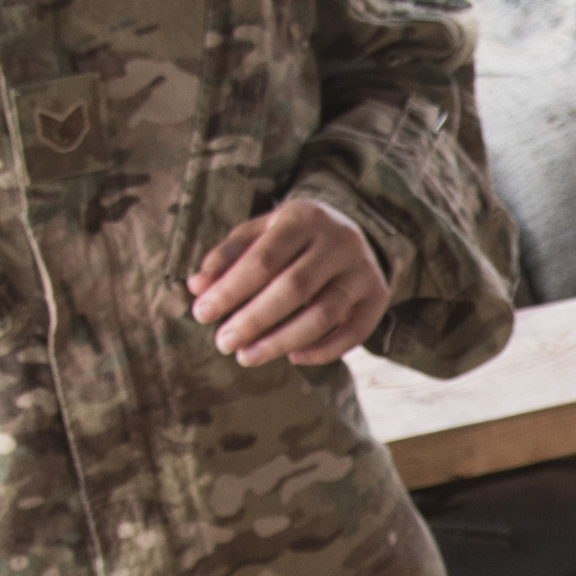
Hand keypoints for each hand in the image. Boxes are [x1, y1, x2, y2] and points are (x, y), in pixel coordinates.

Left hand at [189, 197, 389, 367]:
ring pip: (322, 315)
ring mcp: (362, 270)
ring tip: (247, 356)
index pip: (262, 260)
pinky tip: (292, 357)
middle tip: (223, 344)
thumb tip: (197, 287)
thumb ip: (227, 256)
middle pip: (292, 289)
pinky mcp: (378, 296)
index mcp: (303, 218)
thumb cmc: (292, 237)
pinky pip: (352, 333)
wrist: (354, 230)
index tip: (201, 314)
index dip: (229, 290)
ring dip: (281, 342)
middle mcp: (339, 241)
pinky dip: (321, 351)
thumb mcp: (260, 233)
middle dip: (253, 321)